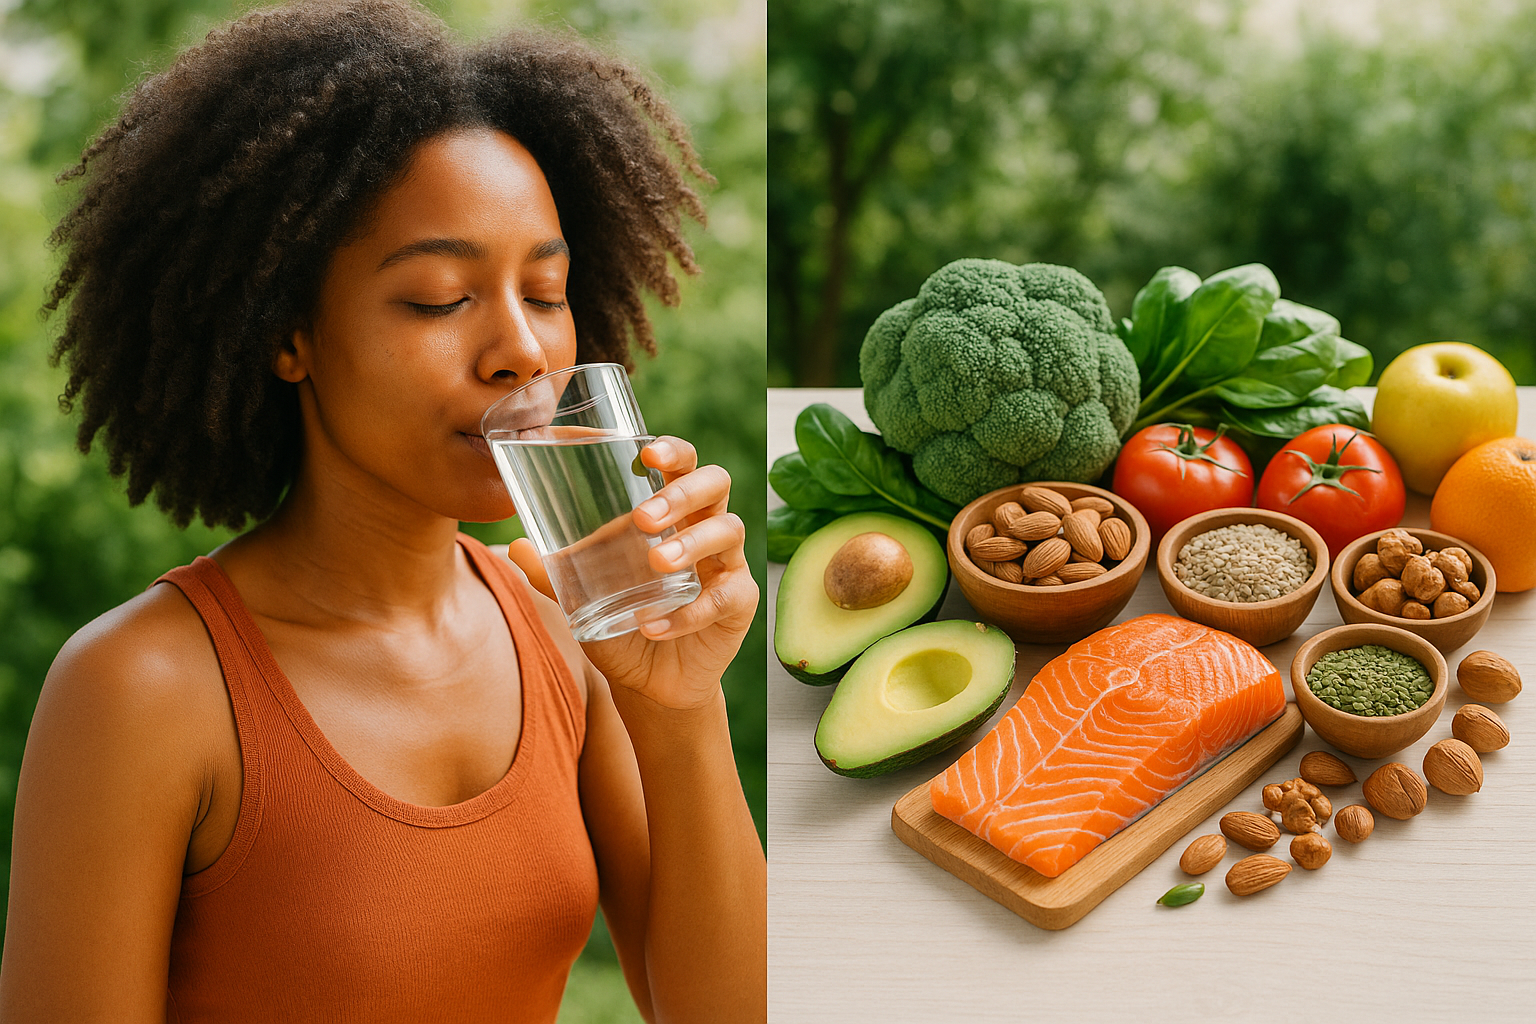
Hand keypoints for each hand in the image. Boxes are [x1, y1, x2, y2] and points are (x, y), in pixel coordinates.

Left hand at [507, 436, 756, 709]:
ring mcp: (726, 564)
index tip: (647, 453)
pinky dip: (688, 612)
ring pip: (728, 530)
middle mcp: (704, 528)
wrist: (650, 682)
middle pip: (714, 483)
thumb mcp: (583, 598)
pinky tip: (653, 626)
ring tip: (657, 563)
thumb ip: (553, 574)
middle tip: (643, 518)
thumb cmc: (621, 622)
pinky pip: (725, 597)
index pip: (683, 464)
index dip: (673, 451)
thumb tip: (514, 546)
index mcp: (672, 511)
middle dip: (681, 493)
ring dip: (691, 543)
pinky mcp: (738, 605)